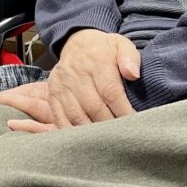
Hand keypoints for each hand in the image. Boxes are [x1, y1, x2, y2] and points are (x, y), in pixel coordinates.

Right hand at [0, 30, 139, 132]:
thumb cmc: (104, 49)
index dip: (122, 111)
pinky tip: (83, 142)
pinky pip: (60, 118)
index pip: (110, 91)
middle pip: (93, 107)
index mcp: (96, 62)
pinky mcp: (52, 95)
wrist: (77, 42)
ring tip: (106, 144)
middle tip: (122, 138)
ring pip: (76, 116)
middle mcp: (76, 74)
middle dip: (109, 126)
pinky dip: (71, 132)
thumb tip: (133, 74)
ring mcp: (62, 85)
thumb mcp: (120, 44)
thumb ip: (130, 57)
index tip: (133, 125)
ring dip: (91, 133)